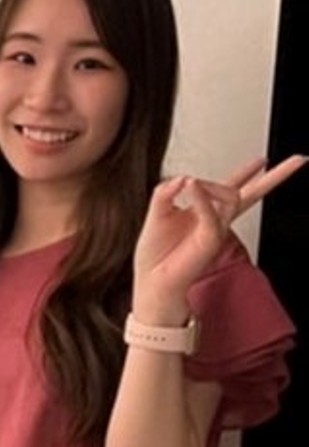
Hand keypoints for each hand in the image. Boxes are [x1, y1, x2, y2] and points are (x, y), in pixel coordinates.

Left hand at [133, 154, 306, 318]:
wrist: (153, 286)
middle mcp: (214, 220)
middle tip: (298, 160)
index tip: (261, 161)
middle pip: (250, 193)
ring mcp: (216, 229)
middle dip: (274, 178)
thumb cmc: (154, 258)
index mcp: (202, 213)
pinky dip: (202, 197)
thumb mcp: (155, 216)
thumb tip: (181, 177)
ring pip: (229, 195)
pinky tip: (191, 186)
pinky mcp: (211, 238)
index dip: (246, 173)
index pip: (229, 189)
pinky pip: (212, 211)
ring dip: (210, 185)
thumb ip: (165, 193)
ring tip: (191, 184)